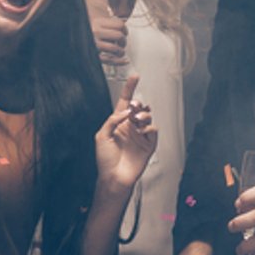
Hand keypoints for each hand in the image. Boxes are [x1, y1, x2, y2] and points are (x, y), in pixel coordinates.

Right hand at [90, 13, 128, 65]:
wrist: (74, 38)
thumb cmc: (89, 30)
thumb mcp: (98, 21)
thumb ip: (110, 22)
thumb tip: (124, 22)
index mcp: (98, 23)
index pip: (120, 25)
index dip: (125, 29)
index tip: (124, 32)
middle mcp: (95, 33)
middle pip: (119, 36)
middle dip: (123, 41)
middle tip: (121, 43)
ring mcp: (94, 45)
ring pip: (115, 48)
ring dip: (121, 51)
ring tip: (120, 52)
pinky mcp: (94, 56)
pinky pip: (109, 60)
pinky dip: (119, 62)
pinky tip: (125, 61)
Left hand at [95, 74, 157, 190]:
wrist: (114, 177)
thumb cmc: (105, 159)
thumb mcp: (101, 136)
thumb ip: (112, 120)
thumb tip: (126, 112)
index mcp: (118, 123)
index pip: (125, 102)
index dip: (130, 88)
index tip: (135, 76)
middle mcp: (130, 127)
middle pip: (139, 108)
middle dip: (137, 104)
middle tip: (134, 107)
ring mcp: (140, 135)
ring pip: (147, 117)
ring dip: (143, 115)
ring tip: (137, 120)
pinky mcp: (148, 145)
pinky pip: (153, 131)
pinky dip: (149, 127)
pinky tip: (143, 131)